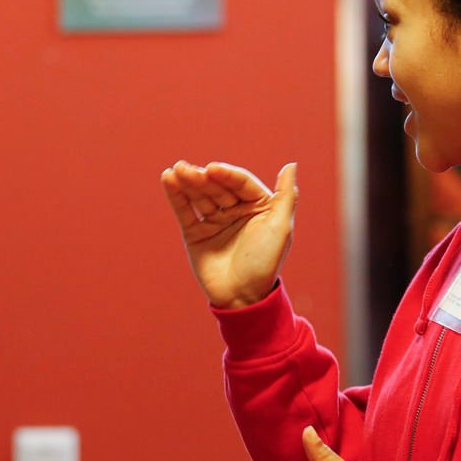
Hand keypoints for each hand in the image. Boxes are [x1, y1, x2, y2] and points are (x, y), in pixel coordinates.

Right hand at [160, 160, 296, 308]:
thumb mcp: (281, 228)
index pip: (241, 183)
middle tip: (187, 170)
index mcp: (257, 206)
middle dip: (202, 178)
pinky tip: (168, 179)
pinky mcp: (195, 232)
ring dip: (187, 182)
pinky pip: (185, 211)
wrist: (241, 297)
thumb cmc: (265, 263)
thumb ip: (286, 195)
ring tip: (175, 171)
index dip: (227, 174)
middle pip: (217, 187)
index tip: (212, 169)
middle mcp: (235, 210)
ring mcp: (214, 220)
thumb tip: (291, 164)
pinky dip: (176, 195)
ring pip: (199, 196)